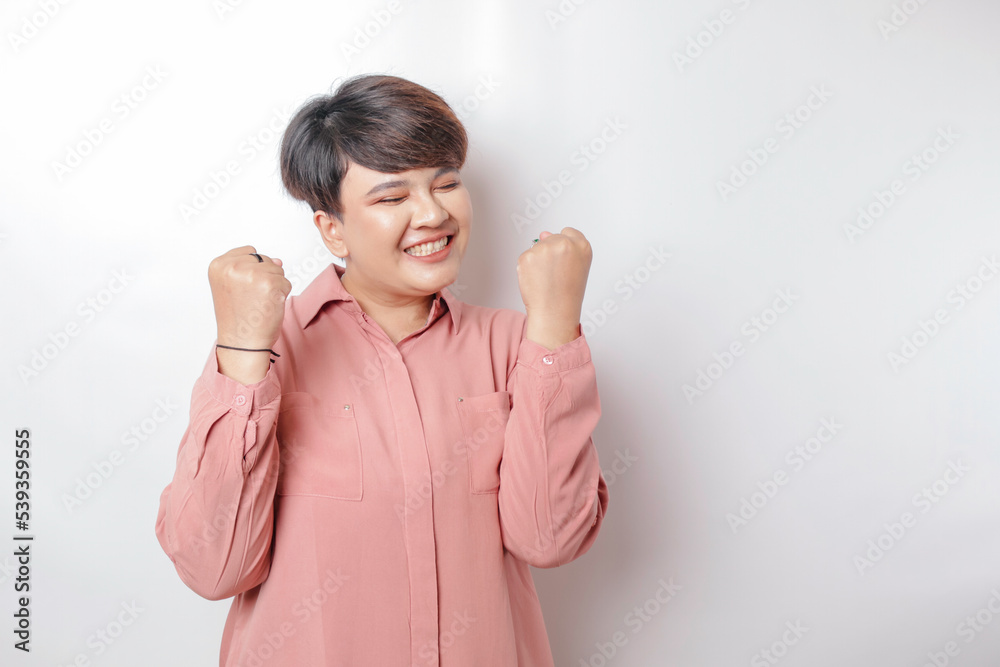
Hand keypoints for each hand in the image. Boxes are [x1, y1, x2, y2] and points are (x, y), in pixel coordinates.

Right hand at [209, 245, 291, 351]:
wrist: (242, 343)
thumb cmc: (238, 318)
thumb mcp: (234, 287)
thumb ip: (252, 268)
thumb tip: (278, 260)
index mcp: (218, 265)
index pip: (249, 252)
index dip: (252, 272)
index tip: (243, 289)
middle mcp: (233, 267)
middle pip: (264, 260)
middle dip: (264, 278)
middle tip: (251, 299)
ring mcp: (251, 274)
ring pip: (277, 270)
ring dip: (273, 287)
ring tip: (258, 303)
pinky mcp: (270, 284)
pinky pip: (286, 282)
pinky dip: (281, 295)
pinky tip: (267, 306)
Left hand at [516, 227, 591, 348]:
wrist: (554, 313)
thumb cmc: (567, 295)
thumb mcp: (577, 267)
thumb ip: (565, 247)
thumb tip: (543, 234)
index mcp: (582, 246)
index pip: (569, 232)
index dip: (564, 248)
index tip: (564, 261)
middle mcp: (564, 244)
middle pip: (551, 238)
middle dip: (550, 254)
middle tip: (555, 274)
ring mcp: (544, 249)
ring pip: (537, 248)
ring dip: (538, 260)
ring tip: (546, 279)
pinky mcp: (528, 256)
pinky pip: (526, 257)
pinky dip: (528, 267)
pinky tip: (537, 280)